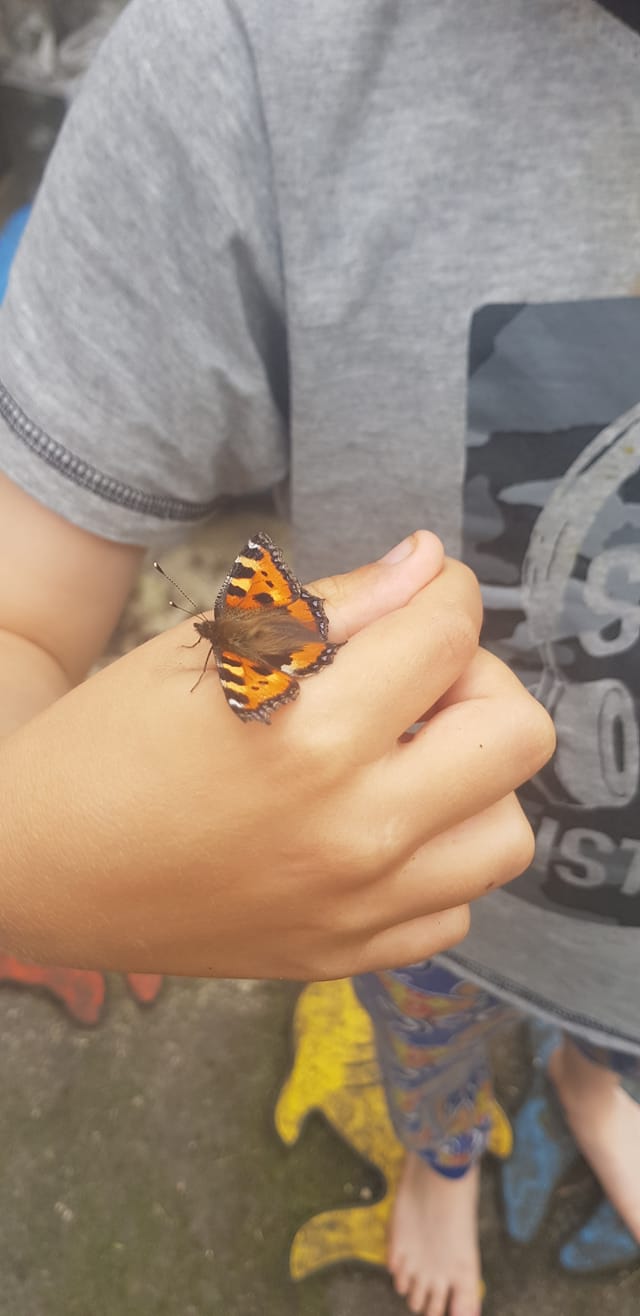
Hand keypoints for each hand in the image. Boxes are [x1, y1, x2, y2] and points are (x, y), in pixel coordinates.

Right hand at [0, 531, 553, 977]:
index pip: (448, 632)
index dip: (449, 590)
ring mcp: (355, 907)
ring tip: (411, 758)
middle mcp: (352, 829)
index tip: (426, 592)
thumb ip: (335, 605)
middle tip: (419, 677)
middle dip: (480, 680)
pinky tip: (384, 828)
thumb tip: (429, 564)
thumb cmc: (108, 741)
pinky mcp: (343, 957)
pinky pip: (456, 911)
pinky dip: (438, 860)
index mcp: (310, 731)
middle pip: (517, 734)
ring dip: (475, 780)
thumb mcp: (210, 650)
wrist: (38, 865)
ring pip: (508, 835)